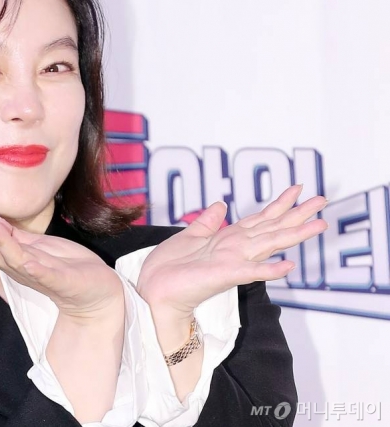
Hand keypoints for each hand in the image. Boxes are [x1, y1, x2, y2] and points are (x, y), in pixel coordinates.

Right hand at [0, 210, 123, 320]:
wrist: (97, 294)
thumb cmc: (67, 267)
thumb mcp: (38, 246)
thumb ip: (13, 235)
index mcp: (16, 261)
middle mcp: (22, 270)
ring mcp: (41, 276)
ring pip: (13, 260)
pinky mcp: (61, 281)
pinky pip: (44, 275)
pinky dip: (34, 268)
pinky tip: (26, 260)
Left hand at [137, 184, 327, 319]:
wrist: (155, 291)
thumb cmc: (170, 268)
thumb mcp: (189, 236)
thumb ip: (208, 222)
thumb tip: (221, 205)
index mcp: (229, 240)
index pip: (260, 219)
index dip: (279, 204)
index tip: (298, 189)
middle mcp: (236, 249)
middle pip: (272, 228)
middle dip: (298, 214)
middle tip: (322, 199)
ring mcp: (233, 262)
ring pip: (268, 244)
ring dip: (293, 235)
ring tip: (319, 225)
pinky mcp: (224, 275)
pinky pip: (250, 271)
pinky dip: (269, 269)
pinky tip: (288, 265)